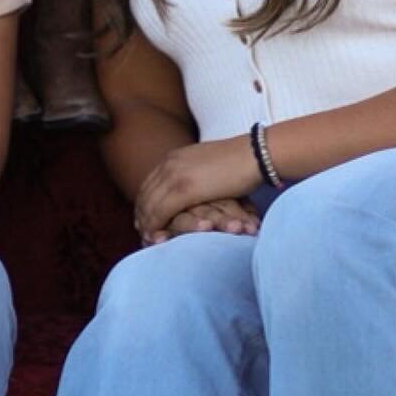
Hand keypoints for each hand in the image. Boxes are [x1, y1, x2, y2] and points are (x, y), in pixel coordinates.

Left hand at [134, 136, 259, 240]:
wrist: (253, 154)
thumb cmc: (240, 164)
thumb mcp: (209, 166)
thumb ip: (195, 175)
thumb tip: (194, 188)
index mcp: (174, 157)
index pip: (150, 184)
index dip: (145, 203)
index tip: (145, 220)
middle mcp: (169, 164)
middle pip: (145, 195)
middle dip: (142, 216)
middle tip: (143, 235)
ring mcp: (174, 175)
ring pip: (149, 205)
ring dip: (147, 225)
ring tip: (149, 241)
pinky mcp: (183, 189)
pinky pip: (160, 212)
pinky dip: (156, 227)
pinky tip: (157, 239)